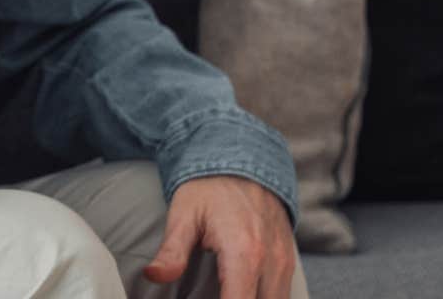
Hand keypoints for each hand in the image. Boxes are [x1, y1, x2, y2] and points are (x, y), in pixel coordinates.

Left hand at [144, 175, 296, 298]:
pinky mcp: (288, 259)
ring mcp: (284, 262)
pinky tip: (237, 292)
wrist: (242, 158)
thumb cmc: (209, 187)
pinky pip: (281, 293)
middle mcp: (271, 261)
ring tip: (223, 292)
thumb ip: (172, 251)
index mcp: (244, 253)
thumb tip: (153, 275)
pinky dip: (263, 297)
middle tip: (208, 294)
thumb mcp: (184, 215)